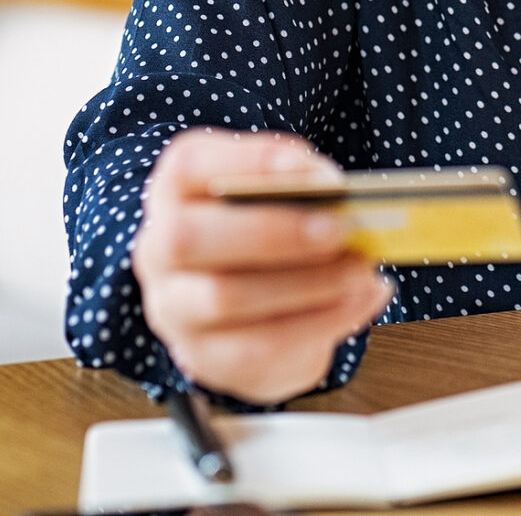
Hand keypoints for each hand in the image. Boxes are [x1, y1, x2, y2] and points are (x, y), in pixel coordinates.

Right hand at [132, 129, 392, 404]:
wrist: (250, 315)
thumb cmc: (269, 234)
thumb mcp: (277, 196)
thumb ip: (300, 186)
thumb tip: (333, 191)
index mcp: (175, 189)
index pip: (188, 166)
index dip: (251, 162)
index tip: (319, 173)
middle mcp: (158, 248)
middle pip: (189, 238)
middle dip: (274, 232)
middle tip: (341, 228)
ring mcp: (173, 309)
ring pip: (225, 298)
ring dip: (307, 282)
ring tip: (361, 269)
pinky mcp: (205, 357)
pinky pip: (257, 348)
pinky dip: (321, 321)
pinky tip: (363, 299)